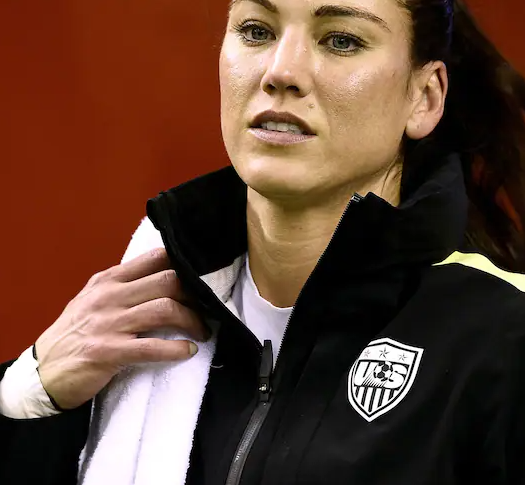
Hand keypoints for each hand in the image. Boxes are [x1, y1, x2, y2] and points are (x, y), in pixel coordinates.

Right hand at [35, 248, 208, 409]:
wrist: (42, 371)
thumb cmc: (74, 334)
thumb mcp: (94, 298)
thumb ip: (123, 286)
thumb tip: (163, 277)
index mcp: (109, 280)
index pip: (155, 258)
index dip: (184, 265)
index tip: (201, 279)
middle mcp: (110, 296)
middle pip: (167, 281)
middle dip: (195, 295)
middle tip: (207, 309)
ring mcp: (109, 323)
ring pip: (165, 309)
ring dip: (192, 321)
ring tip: (203, 332)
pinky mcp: (108, 352)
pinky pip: (153, 347)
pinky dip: (177, 349)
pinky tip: (188, 351)